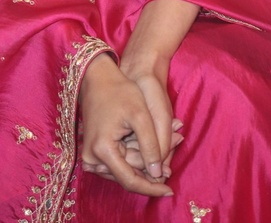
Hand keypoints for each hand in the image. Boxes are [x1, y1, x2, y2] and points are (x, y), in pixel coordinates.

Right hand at [79, 53, 172, 196]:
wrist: (98, 78)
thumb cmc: (120, 92)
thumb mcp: (140, 116)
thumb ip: (150, 146)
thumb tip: (158, 175)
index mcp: (102, 151)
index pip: (131, 181)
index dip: (152, 188)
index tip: (171, 191)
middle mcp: (92, 160)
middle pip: (129, 175)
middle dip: (154, 168)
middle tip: (179, 146)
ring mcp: (91, 157)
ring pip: (125, 169)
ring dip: (146, 161)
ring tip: (173, 141)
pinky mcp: (94, 152)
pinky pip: (119, 162)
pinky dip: (136, 156)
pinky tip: (153, 145)